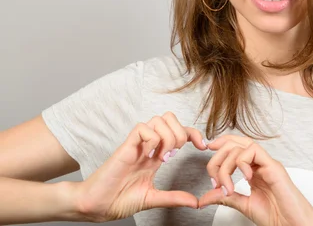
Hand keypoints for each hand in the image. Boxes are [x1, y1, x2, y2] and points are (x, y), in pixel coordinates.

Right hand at [74, 112, 207, 221]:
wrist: (97, 206)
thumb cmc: (119, 200)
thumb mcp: (154, 198)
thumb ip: (174, 198)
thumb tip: (195, 203)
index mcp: (156, 155)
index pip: (179, 131)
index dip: (193, 133)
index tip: (202, 146)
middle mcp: (148, 146)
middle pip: (170, 118)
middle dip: (181, 133)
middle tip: (174, 155)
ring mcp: (137, 145)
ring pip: (158, 120)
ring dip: (167, 137)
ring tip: (162, 157)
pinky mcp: (126, 147)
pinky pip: (143, 129)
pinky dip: (153, 140)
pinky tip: (150, 156)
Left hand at [197, 135, 312, 225]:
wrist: (293, 225)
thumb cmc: (276, 216)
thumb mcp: (243, 205)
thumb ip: (225, 197)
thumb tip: (204, 197)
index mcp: (254, 170)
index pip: (236, 146)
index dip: (220, 145)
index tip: (207, 156)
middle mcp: (260, 164)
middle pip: (235, 143)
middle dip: (217, 159)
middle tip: (214, 181)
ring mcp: (268, 164)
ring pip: (242, 145)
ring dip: (226, 165)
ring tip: (226, 186)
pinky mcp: (274, 167)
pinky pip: (254, 151)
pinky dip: (242, 163)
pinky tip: (244, 179)